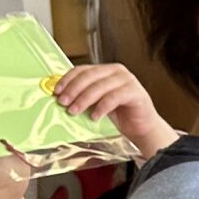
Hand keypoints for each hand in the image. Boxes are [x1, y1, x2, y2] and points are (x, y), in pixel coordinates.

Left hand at [54, 64, 180, 155]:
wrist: (142, 128)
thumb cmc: (119, 115)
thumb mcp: (97, 103)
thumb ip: (83, 96)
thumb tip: (61, 97)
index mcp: (105, 70)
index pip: (82, 70)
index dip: (67, 80)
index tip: (56, 91)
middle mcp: (116, 71)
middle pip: (89, 76)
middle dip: (73, 90)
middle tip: (63, 102)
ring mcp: (127, 80)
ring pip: (100, 86)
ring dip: (84, 99)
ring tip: (74, 111)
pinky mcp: (136, 92)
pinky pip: (114, 97)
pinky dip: (101, 108)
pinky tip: (94, 117)